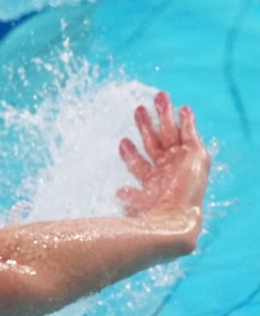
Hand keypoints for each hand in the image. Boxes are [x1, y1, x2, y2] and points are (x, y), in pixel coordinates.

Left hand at [117, 91, 209, 225]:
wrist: (173, 218)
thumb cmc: (151, 217)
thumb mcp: (135, 205)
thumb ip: (130, 196)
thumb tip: (119, 192)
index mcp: (153, 182)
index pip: (139, 162)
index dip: (129, 152)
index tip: (122, 141)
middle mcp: (168, 170)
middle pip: (154, 142)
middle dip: (146, 125)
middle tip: (137, 109)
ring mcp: (181, 161)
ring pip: (170, 133)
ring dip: (164, 115)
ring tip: (158, 97)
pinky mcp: (196, 155)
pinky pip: (191, 134)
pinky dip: (187, 121)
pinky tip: (183, 109)